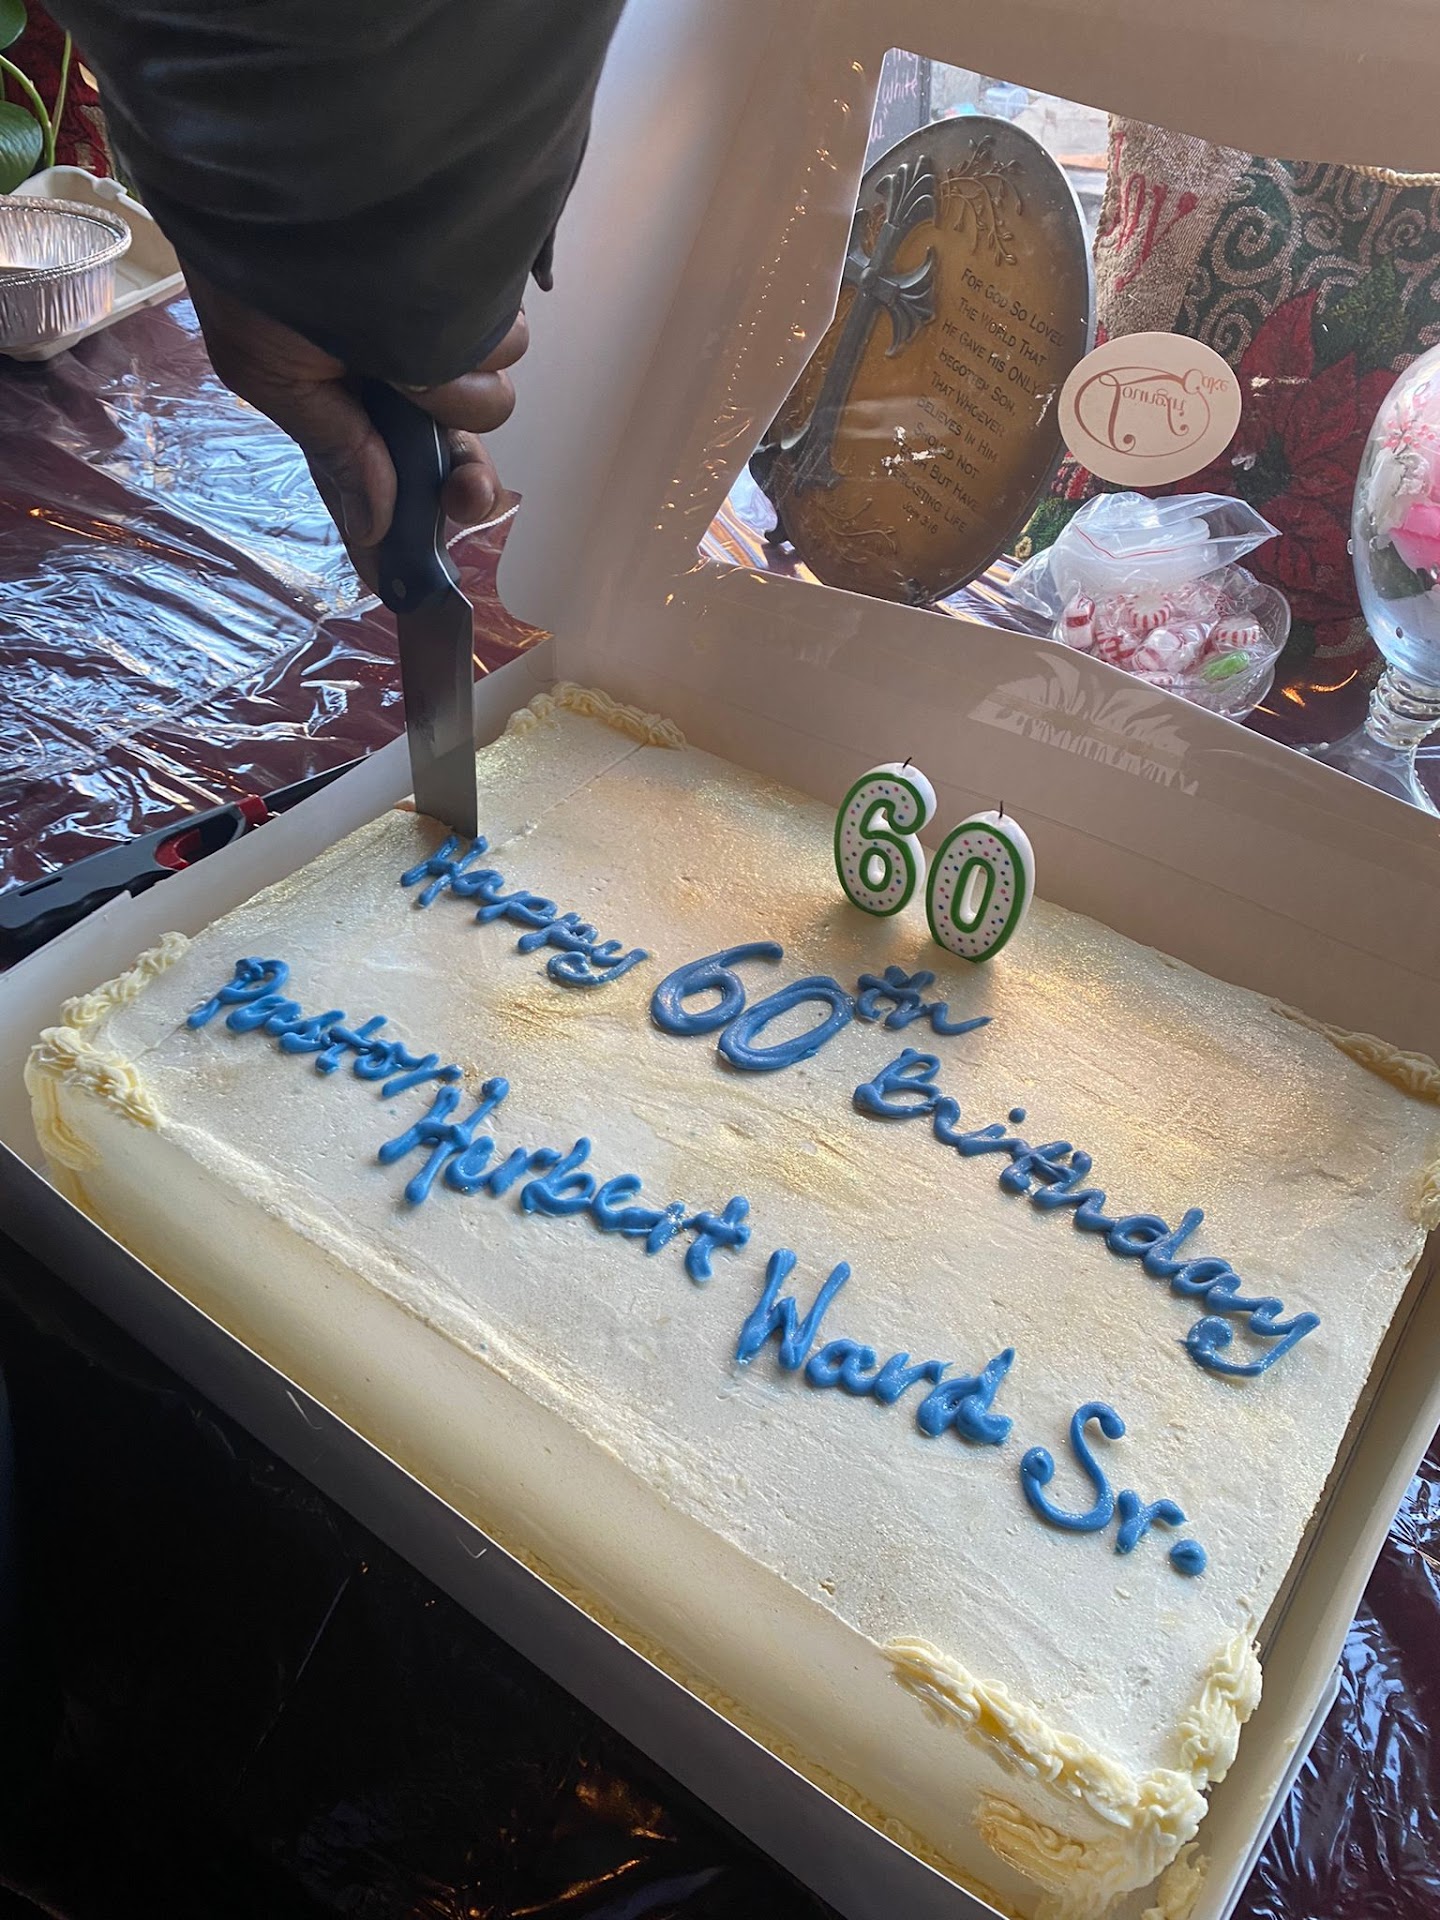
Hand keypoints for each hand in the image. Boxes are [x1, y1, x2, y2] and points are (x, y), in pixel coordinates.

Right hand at [180, 264, 528, 582]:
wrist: (288, 148)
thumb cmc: (251, 258)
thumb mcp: (266, 367)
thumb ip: (333, 449)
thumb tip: (376, 527)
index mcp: (344, 405)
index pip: (382, 490)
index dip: (403, 537)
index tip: (416, 588)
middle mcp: (397, 377)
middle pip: (453, 461)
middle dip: (465, 481)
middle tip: (467, 484)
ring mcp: (439, 336)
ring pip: (486, 401)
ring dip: (462, 386)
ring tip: (420, 339)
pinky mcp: (477, 295)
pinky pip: (505, 344)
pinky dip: (483, 335)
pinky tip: (451, 305)